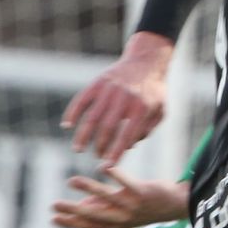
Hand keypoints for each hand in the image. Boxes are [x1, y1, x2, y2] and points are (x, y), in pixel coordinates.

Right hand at [51, 165, 189, 227]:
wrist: (176, 207)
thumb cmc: (145, 207)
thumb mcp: (122, 212)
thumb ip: (102, 209)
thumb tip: (79, 208)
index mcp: (115, 224)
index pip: (89, 226)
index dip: (71, 223)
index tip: (53, 219)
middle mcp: (122, 218)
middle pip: (94, 216)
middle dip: (73, 211)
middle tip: (54, 205)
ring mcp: (132, 206)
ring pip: (107, 198)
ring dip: (88, 189)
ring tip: (71, 181)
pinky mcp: (143, 193)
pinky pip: (127, 183)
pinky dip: (115, 175)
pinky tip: (103, 167)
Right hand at [62, 32, 172, 163]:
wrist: (146, 60)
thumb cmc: (154, 90)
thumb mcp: (160, 110)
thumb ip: (147, 130)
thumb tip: (128, 145)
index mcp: (142, 108)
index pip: (127, 136)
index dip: (116, 153)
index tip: (106, 167)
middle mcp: (125, 99)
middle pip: (107, 128)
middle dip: (99, 146)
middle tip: (95, 157)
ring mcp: (110, 89)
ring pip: (92, 116)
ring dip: (83, 135)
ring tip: (78, 149)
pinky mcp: (99, 82)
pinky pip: (82, 99)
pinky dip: (72, 112)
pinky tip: (66, 125)